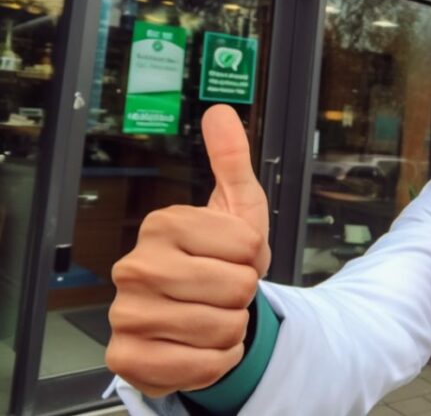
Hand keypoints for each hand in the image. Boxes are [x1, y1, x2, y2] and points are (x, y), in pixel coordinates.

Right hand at [106, 104, 271, 396]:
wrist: (199, 315)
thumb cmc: (221, 260)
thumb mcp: (237, 209)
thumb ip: (231, 161)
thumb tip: (221, 112)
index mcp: (163, 225)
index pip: (248, 247)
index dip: (256, 258)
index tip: (236, 256)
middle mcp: (135, 267)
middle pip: (237, 288)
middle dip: (243, 294)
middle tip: (223, 289)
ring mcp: (127, 314)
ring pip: (223, 328)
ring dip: (231, 328)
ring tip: (211, 315)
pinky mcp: (129, 358)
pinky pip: (202, 365)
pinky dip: (215, 360)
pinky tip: (199, 346)